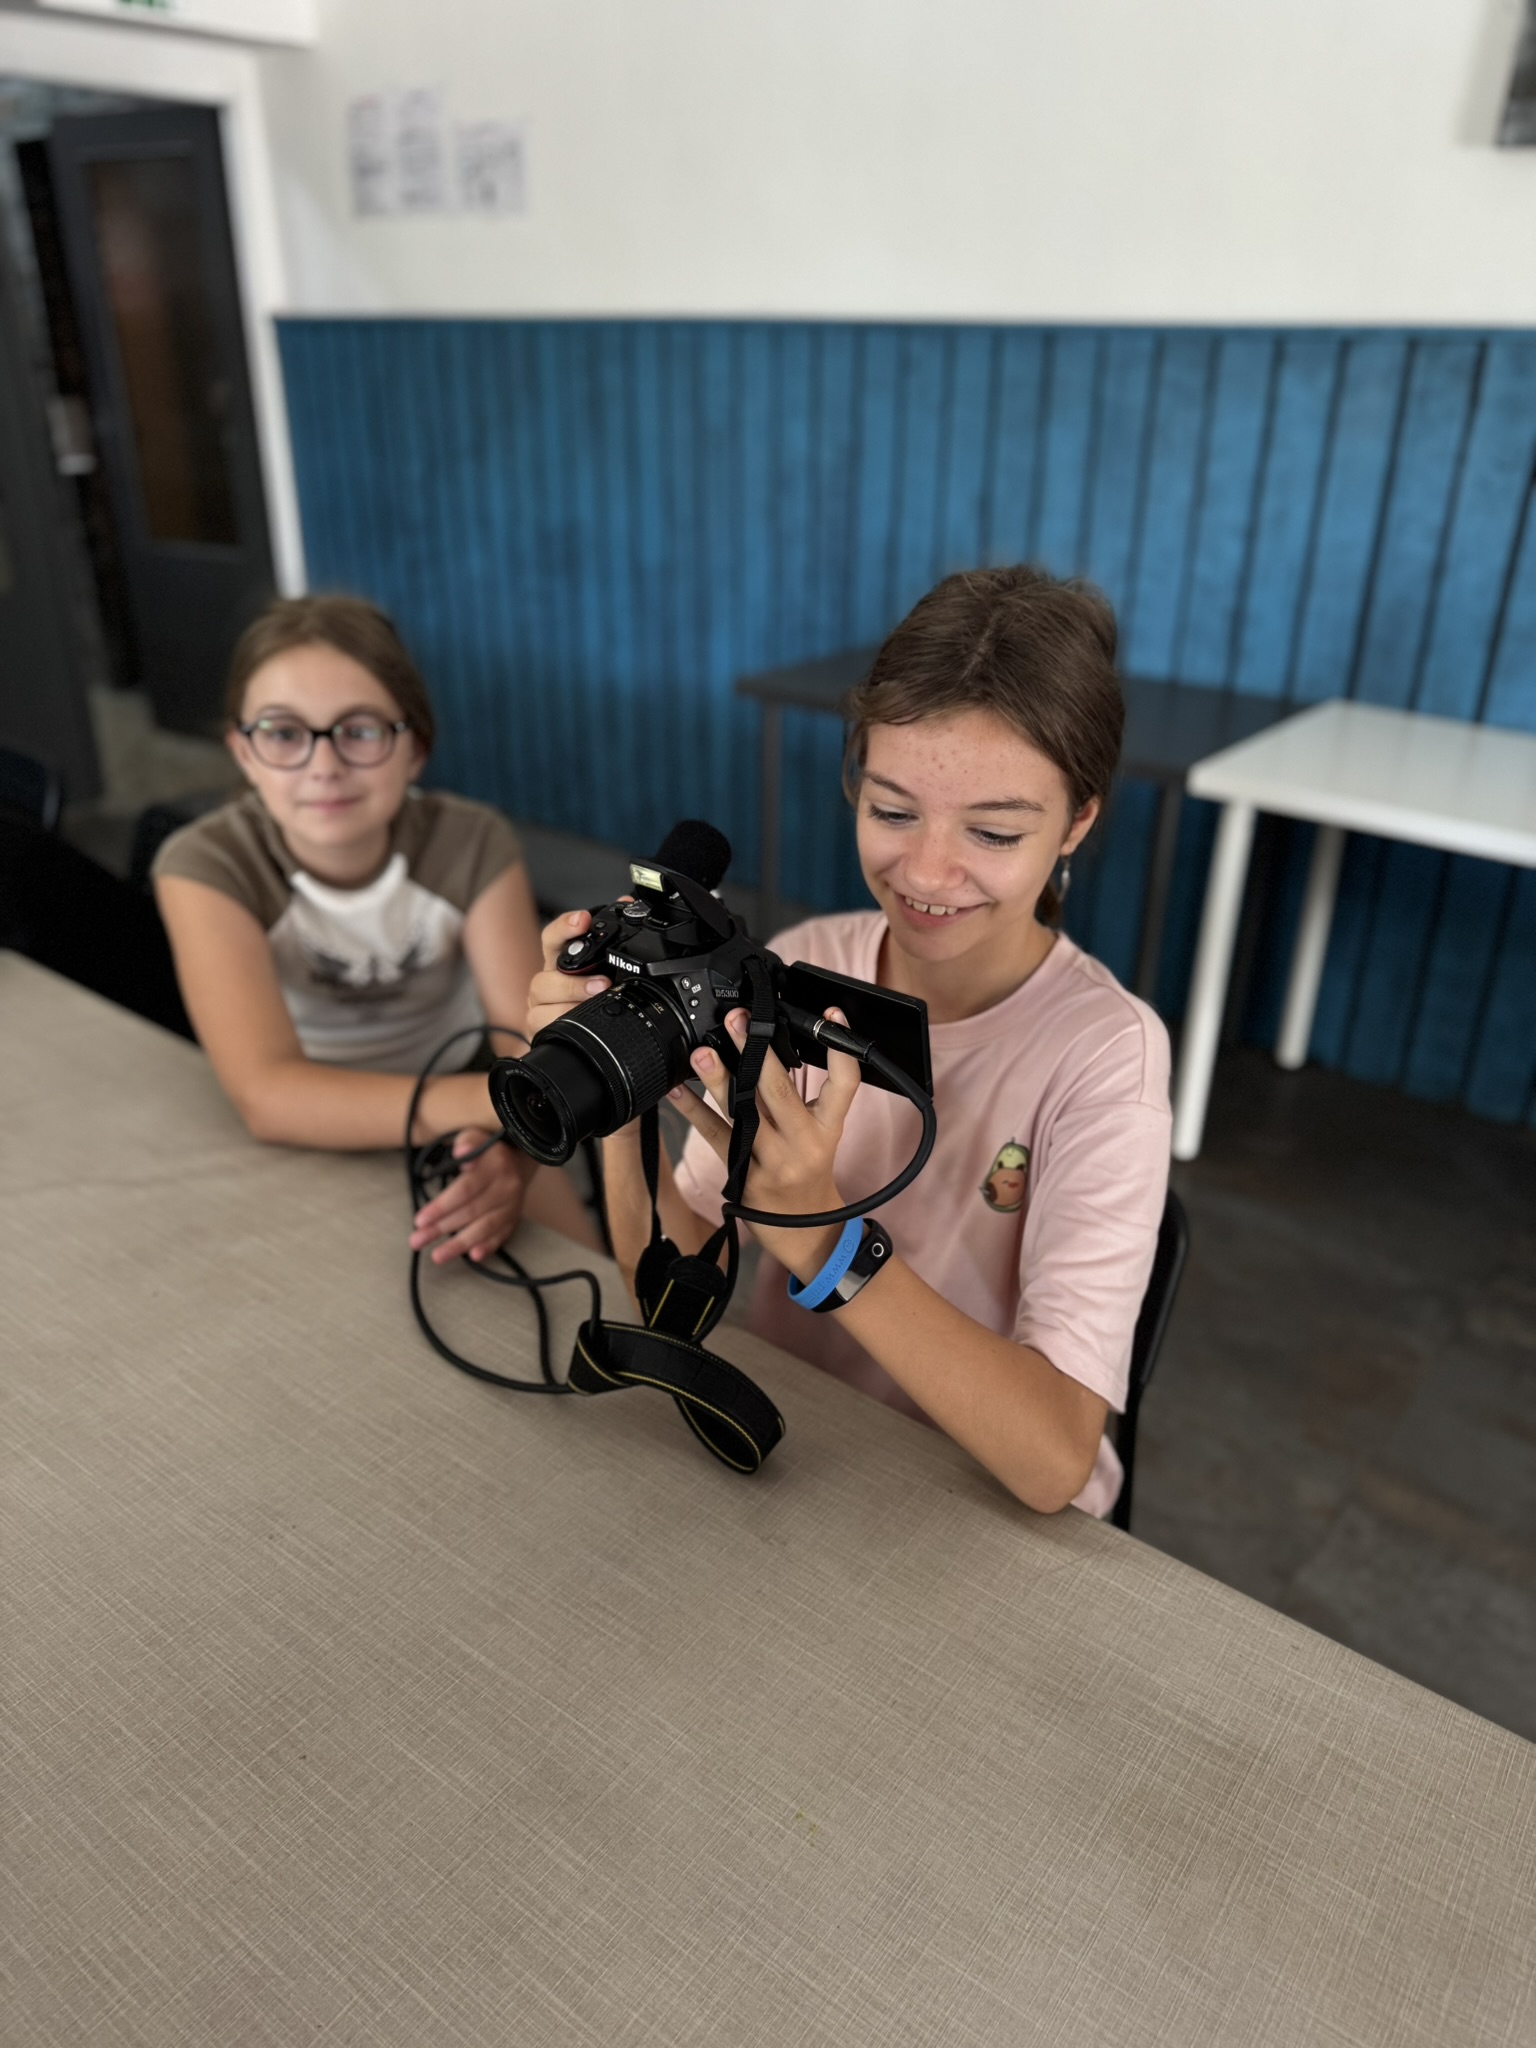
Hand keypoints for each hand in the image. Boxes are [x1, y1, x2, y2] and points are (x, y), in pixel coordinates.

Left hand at [409, 1128, 537, 1264]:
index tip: (420, 1220)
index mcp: (495, 1166)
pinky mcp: (513, 1219)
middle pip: (470, 1212)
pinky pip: (501, 1236)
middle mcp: (506, 1188)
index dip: (442, 1206)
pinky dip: (488, 1247)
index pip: (465, 1189)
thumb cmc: (487, 1152)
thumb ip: (466, 1143)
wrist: (519, 1161)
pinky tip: (474, 1256)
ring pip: (485, 1228)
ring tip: (437, 1256)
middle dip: (441, 1228)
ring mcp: (512, 1206)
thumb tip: (461, 1153)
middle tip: (416, 1240)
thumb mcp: (474, 1137)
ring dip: (460, 1244)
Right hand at [527, 908, 611, 1040]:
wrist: (566, 1038)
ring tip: (596, 1000)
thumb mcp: (597, 968)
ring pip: (543, 996)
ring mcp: (538, 1005)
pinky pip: (542, 1022)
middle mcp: (546, 982)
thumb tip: (626, 903)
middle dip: (574, 978)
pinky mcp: (536, 1026)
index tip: (582, 919)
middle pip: (547, 973)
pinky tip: (578, 1021)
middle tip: (602, 981)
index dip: (565, 926)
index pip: (553, 938)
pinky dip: (562, 1019)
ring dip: (572, 997)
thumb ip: (609, 940)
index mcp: (559, 964)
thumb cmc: (582, 1000)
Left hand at [665, 1007, 862, 1281]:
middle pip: (779, 1090)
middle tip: (738, 1019)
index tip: (832, 1014)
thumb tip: (772, 1044)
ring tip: (701, 1053)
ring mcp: (771, 1161)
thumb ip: (806, 1095)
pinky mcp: (743, 1176)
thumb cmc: (810, 1171)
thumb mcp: (823, 1132)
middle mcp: (802, 1143)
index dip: (842, 1047)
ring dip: (719, 1080)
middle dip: (757, 1050)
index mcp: (829, 1127)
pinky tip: (678, 1090)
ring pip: (743, 1113)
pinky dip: (694, 1112)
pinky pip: (716, 1137)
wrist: (805, 1230)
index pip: (845, 1083)